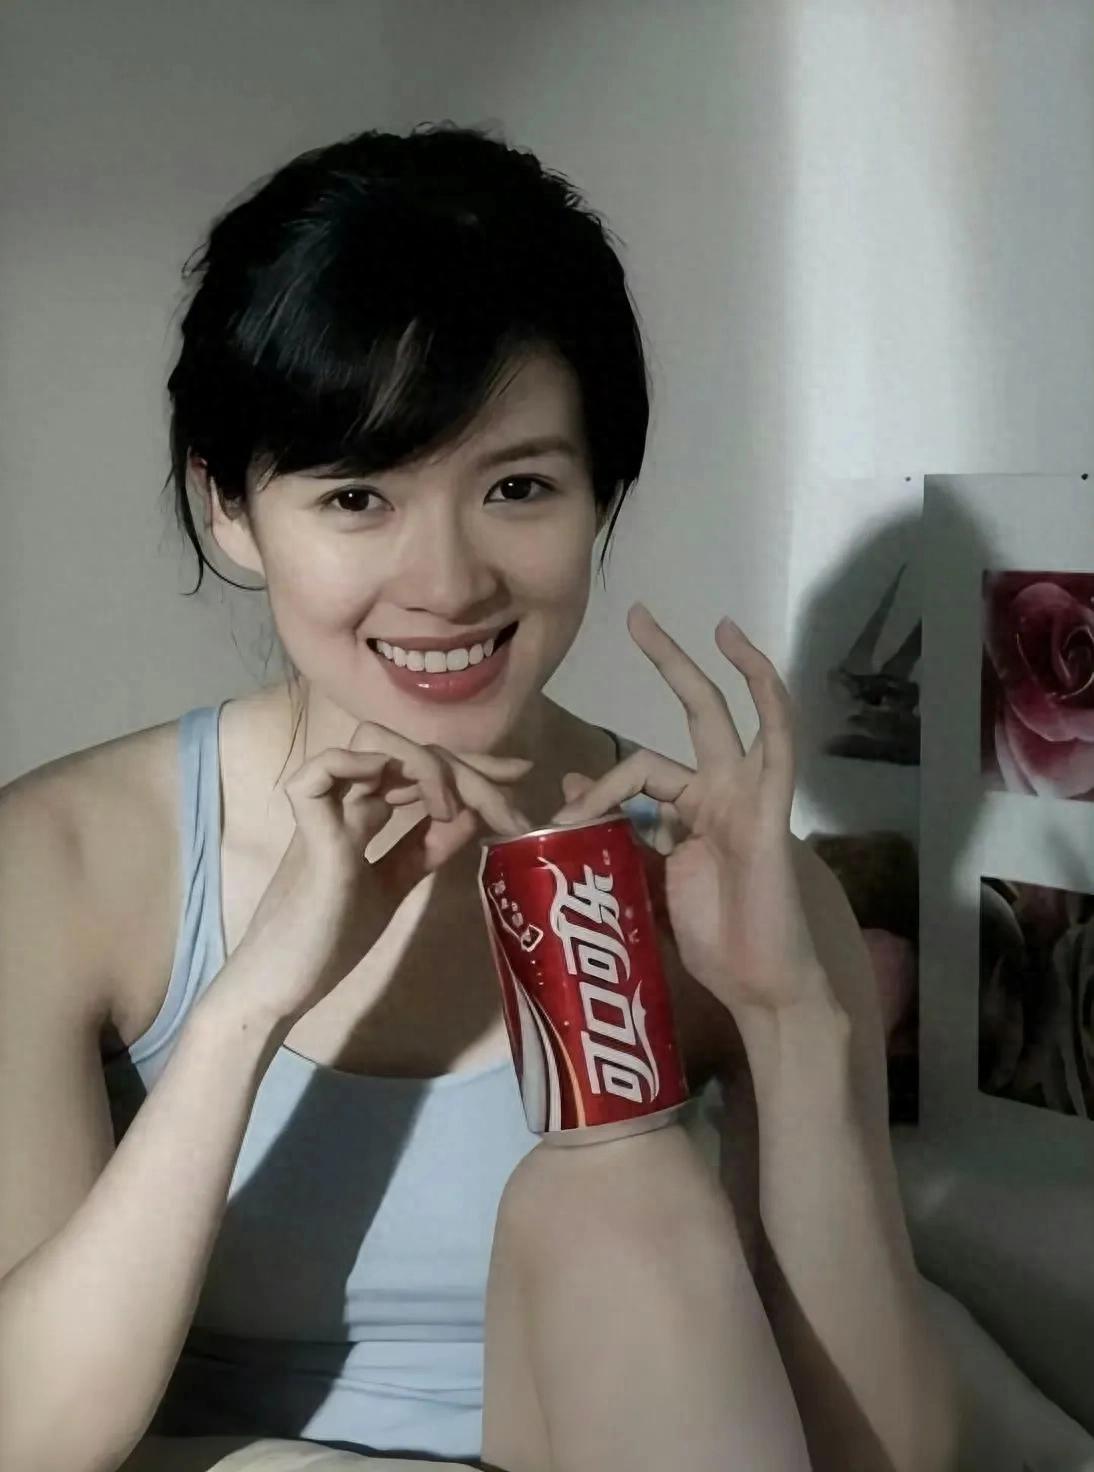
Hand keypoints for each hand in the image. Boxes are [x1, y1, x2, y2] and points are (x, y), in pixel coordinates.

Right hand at [221, 722, 532, 1030]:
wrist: (279, 987)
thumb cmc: (327, 941)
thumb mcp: (391, 887)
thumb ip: (424, 850)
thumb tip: (469, 815)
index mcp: (360, 816)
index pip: (417, 769)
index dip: (468, 767)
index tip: (517, 776)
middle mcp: (343, 804)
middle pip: (405, 752)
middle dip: (466, 763)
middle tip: (514, 785)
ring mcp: (325, 814)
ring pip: (371, 744)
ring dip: (425, 763)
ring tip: (453, 806)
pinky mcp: (311, 837)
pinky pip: (321, 772)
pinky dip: (363, 765)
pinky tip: (416, 796)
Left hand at [550, 603, 825, 1017]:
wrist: (761, 987)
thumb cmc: (716, 945)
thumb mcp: (648, 883)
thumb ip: (618, 839)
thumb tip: (571, 795)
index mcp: (695, 815)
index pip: (642, 773)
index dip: (600, 784)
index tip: (559, 813)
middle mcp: (723, 793)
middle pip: (694, 713)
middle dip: (667, 663)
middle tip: (635, 615)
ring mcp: (747, 794)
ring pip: (718, 714)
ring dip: (690, 666)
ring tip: (657, 622)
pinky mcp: (770, 806)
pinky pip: (775, 737)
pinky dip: (762, 691)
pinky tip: (737, 650)